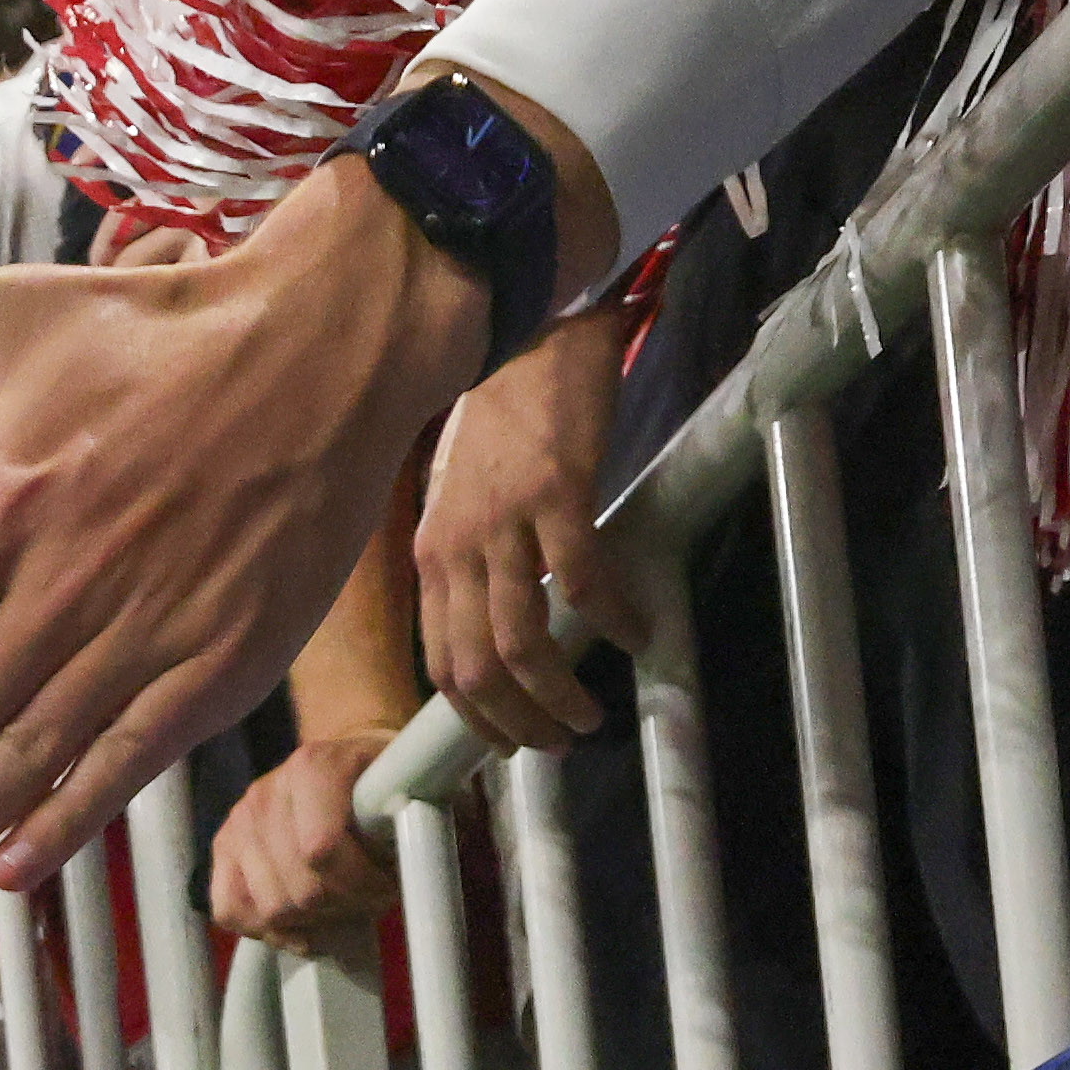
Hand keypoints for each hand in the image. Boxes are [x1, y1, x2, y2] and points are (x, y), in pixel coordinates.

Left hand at [0, 164, 528, 928]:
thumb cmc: (166, 329)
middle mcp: (64, 578)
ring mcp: (146, 628)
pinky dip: (70, 816)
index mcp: (3, 501)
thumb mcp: (13, 306)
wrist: (329, 341)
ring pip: (30, 753)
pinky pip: (129, 757)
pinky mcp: (220, 660)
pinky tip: (14, 868)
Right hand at [205, 742, 395, 953]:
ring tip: (338, 904)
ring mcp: (240, 820)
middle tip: (366, 899)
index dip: (361, 884)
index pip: (321, 850)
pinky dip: (266, 929)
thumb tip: (408, 868)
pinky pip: (229, 909)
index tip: (387, 886)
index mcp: (312, 767)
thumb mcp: (407, 793)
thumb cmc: (380, 790)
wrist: (345, 767)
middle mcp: (267, 792)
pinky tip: (298, 924)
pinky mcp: (223, 847)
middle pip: (300, 890)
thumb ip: (408, 823)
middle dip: (342, 906)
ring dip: (312, 921)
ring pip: (270, 909)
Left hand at [414, 303, 629, 752]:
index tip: (511, 744)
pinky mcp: (555, 496)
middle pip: (475, 670)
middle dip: (517, 724)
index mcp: (431, 554)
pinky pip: (582, 587)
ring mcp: (503, 525)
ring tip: (592, 717)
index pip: (439, 662)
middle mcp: (456, 549)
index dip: (476, 716)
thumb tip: (501, 619)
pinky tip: (638, 635)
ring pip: (521, 645)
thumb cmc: (502, 408)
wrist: (527, 324)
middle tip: (559, 745)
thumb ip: (471, 557)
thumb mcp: (461, 494)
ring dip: (559, 696)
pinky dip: (612, 623)